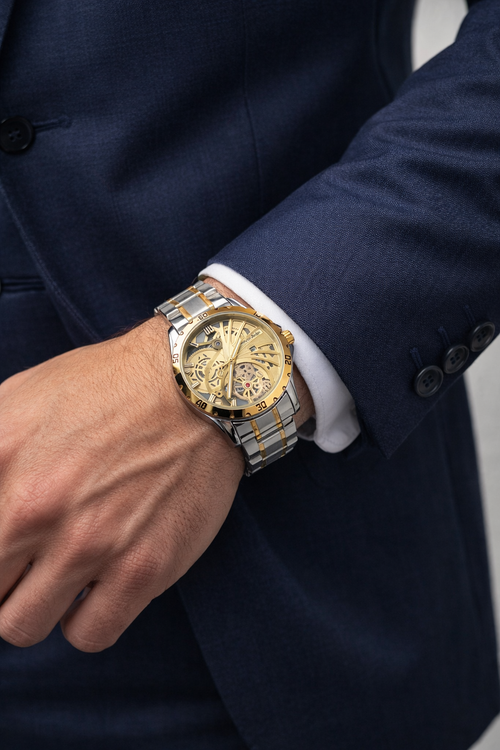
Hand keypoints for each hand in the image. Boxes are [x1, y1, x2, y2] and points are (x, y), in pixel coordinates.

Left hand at [0, 317, 243, 651]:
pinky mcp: (143, 569)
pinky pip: (88, 635)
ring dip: (34, 606)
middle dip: (2, 579)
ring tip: (57, 577)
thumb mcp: (18, 398)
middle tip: (25, 560)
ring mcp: (91, 543)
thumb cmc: (108, 387)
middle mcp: (35, 507)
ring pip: (23, 626)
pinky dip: (84, 620)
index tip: (4, 546)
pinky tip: (95, 587)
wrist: (195, 388)